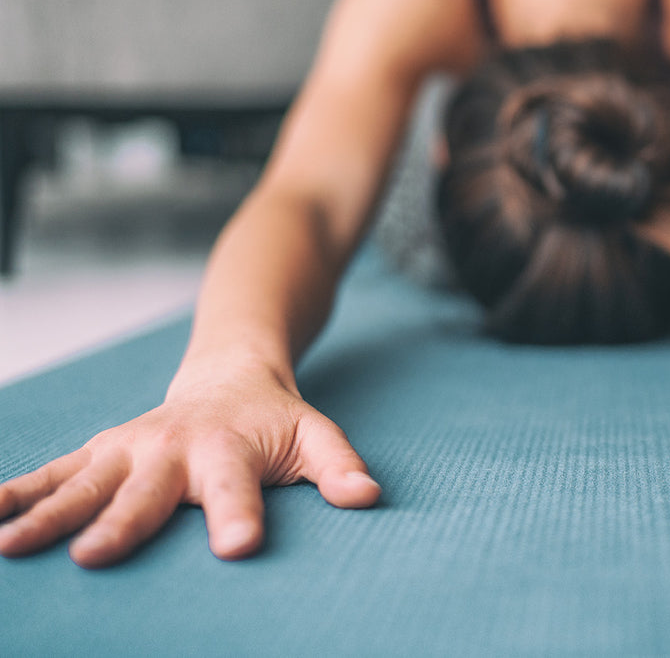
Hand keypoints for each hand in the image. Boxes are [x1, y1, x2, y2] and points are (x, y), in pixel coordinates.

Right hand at [0, 371, 379, 567]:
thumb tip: (368, 496)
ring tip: (10, 544)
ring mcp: (130, 449)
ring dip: (47, 512)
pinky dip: (18, 491)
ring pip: (85, 482)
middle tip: (93, 557)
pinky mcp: (101, 451)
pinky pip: (54, 472)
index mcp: (230, 449)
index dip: (238, 515)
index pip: (236, 488)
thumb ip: (339, 465)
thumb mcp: (315, 436)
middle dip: (121, 523)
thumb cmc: (274, 422)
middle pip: (146, 491)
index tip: (235, 546)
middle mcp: (172, 448)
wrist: (230, 376)